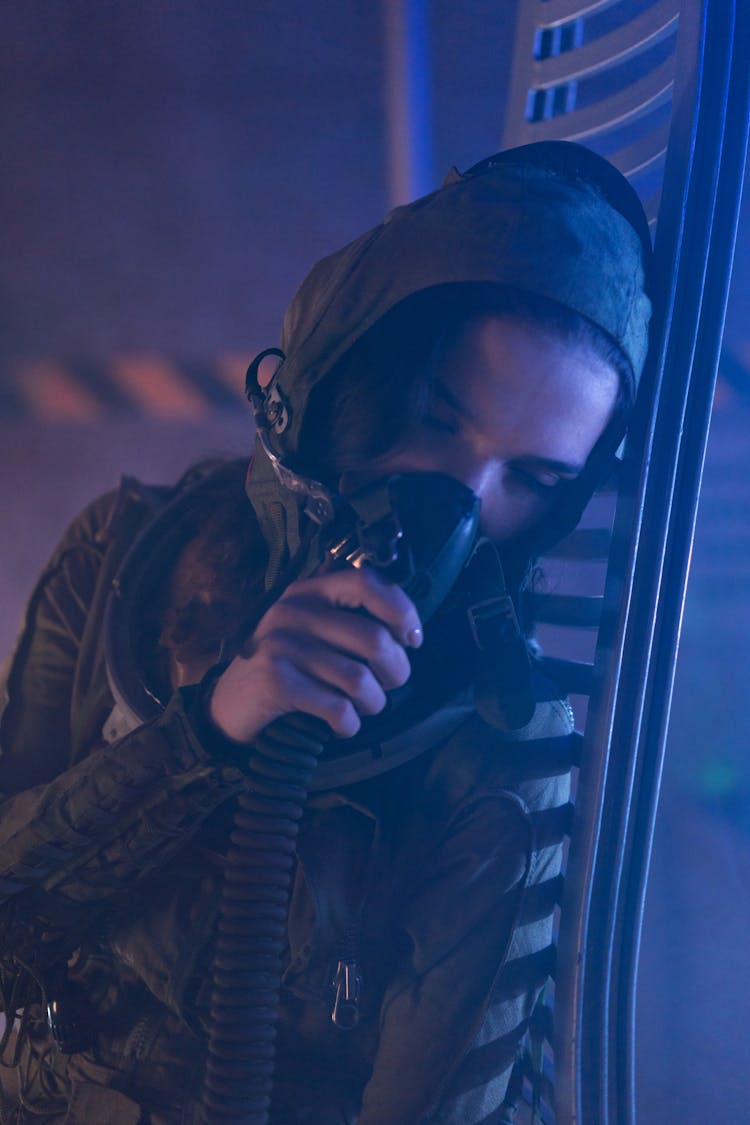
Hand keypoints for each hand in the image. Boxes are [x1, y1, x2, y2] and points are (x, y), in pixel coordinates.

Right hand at [208, 568, 422, 743]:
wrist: (230, 704)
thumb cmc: (288, 667)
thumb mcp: (313, 631)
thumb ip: (351, 620)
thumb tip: (408, 631)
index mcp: (310, 591)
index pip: (366, 582)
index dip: (401, 610)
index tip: (413, 640)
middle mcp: (294, 610)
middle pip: (373, 638)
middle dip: (396, 671)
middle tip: (389, 686)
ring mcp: (281, 645)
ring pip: (359, 679)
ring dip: (373, 703)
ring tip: (363, 708)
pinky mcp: (275, 681)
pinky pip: (336, 707)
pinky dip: (349, 724)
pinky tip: (342, 725)